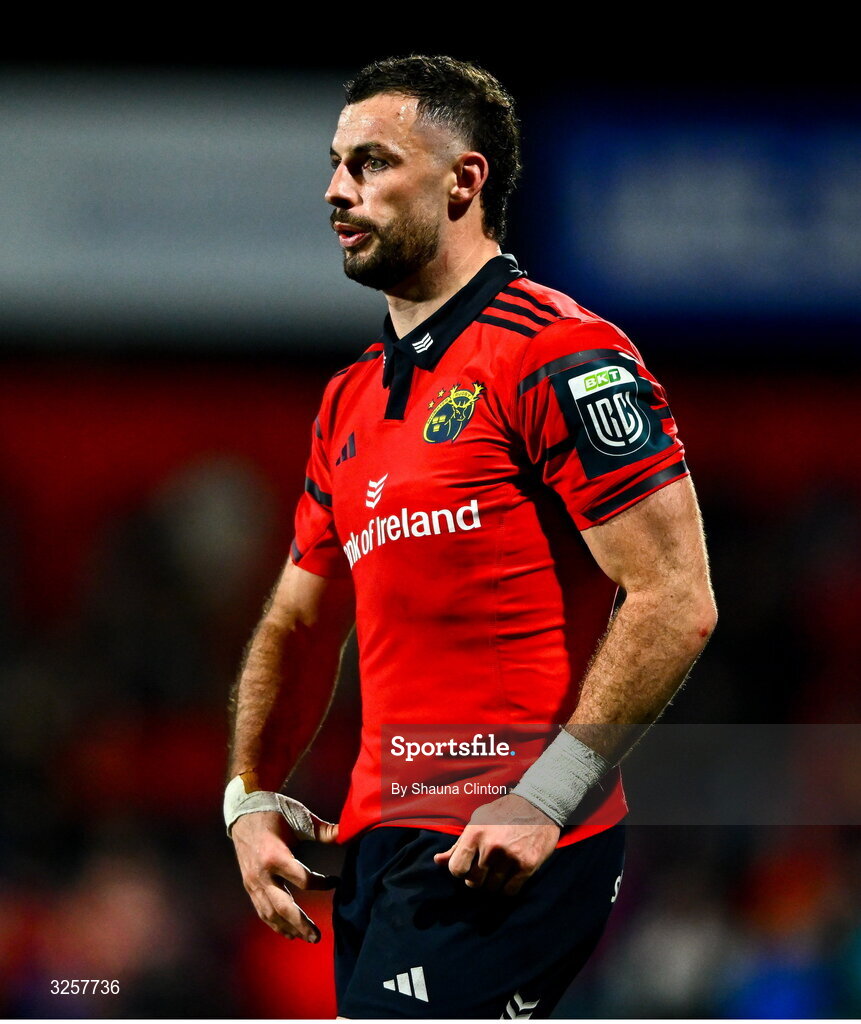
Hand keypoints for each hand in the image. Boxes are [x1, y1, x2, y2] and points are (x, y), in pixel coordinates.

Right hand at [231, 807, 338, 941]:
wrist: (244, 810)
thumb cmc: (276, 812)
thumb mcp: (300, 817)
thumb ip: (323, 831)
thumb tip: (348, 833)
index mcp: (276, 856)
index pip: (303, 880)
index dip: (323, 884)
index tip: (336, 881)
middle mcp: (262, 873)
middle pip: (283, 907)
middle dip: (301, 923)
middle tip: (317, 937)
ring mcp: (253, 882)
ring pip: (270, 913)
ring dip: (288, 928)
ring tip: (305, 938)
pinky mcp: (249, 885)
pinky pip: (261, 909)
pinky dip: (274, 923)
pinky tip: (286, 932)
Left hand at [433, 793, 559, 895]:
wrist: (538, 805)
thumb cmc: (504, 813)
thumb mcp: (478, 821)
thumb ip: (458, 844)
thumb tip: (438, 861)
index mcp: (475, 833)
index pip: (456, 869)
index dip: (460, 870)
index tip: (467, 866)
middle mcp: (491, 846)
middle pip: (473, 882)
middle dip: (476, 879)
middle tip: (483, 869)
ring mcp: (510, 857)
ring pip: (491, 888)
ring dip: (492, 884)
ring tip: (497, 871)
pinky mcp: (527, 865)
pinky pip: (510, 891)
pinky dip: (507, 889)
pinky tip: (509, 878)